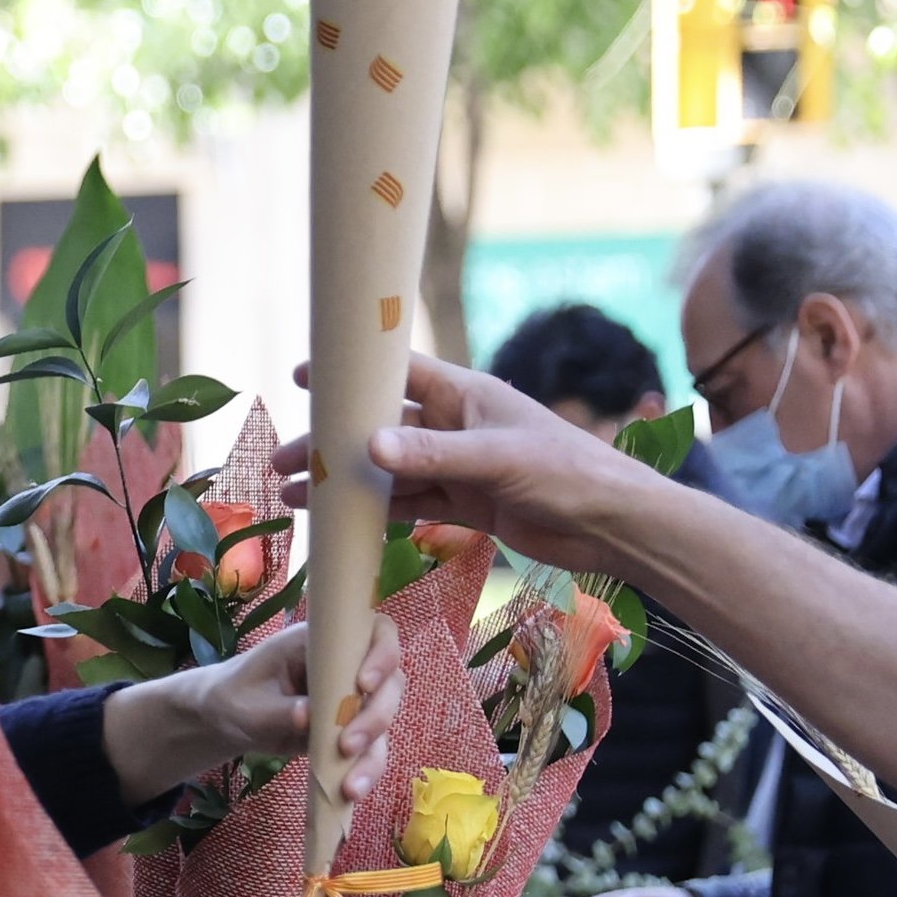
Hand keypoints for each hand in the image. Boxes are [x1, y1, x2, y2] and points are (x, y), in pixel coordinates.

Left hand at [107, 612, 407, 827]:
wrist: (229, 721)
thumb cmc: (236, 697)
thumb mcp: (247, 704)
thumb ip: (277, 709)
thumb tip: (308, 717)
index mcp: (325, 643)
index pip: (376, 633)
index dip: (382, 654)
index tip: (363, 684)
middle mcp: (348, 667)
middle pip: (390, 683)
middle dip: (376, 716)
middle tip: (348, 745)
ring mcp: (353, 700)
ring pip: (384, 721)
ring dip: (373, 753)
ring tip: (351, 786)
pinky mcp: (352, 730)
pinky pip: (370, 750)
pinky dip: (365, 771)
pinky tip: (350, 792)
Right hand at [309, 351, 675, 573]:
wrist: (613, 525)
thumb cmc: (566, 472)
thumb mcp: (495, 458)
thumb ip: (431, 454)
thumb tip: (367, 447)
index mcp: (464, 395)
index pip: (397, 371)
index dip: (351, 372)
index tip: (303, 375)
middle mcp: (455, 425)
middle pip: (380, 427)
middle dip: (332, 443)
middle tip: (283, 458)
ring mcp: (459, 466)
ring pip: (389, 471)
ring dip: (346, 483)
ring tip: (294, 495)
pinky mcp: (466, 504)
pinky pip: (410, 504)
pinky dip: (375, 512)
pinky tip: (341, 520)